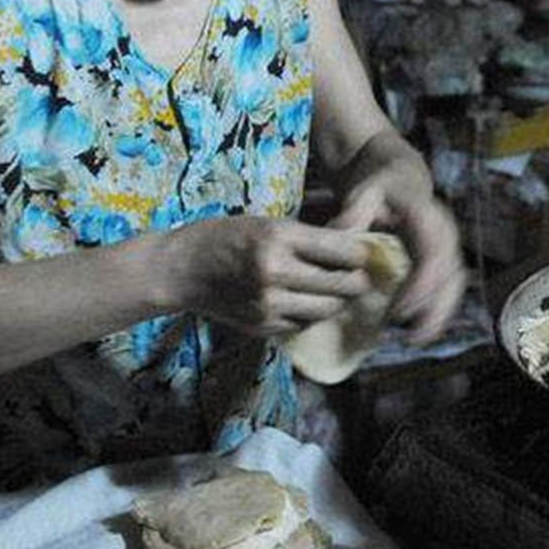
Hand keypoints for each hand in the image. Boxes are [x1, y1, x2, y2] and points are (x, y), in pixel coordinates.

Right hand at [162, 216, 373, 336]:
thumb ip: (308, 238)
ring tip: (336, 289)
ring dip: (337, 300)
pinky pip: (305, 324)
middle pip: (342, 284)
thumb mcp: (267, 223)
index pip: (342, 250)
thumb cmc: (226, 237)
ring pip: (328, 308)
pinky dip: (312, 314)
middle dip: (357, 280)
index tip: (366, 254)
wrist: (182, 269)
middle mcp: (275, 271)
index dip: (361, 254)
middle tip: (360, 276)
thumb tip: (354, 249)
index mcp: (278, 237)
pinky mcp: (262, 325)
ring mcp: (268, 303)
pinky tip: (306, 302)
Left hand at [331, 170, 465, 344]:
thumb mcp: (364, 191)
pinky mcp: (445, 259)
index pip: (433, 256)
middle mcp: (445, 233)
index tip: (399, 311)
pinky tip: (417, 330)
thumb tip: (341, 238)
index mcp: (428, 217)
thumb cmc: (379, 186)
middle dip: (434, 309)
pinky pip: (448, 288)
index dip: (421, 287)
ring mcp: (449, 247)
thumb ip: (354, 213)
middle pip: (451, 277)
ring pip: (454, 286)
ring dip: (439, 315)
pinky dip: (436, 310)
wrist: (400, 176)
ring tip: (416, 340)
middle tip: (410, 337)